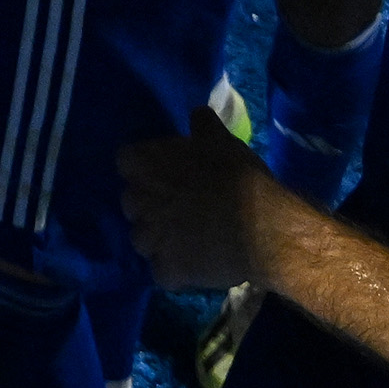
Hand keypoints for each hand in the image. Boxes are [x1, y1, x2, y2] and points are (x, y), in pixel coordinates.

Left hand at [119, 125, 275, 292]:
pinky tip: (194, 265)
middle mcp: (137, 200)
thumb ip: (202, 126)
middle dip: (149, 205)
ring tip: (185, 240)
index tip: (166, 173)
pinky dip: (174, 271)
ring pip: (141, 240)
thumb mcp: (222, 141)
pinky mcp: (166, 270)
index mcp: (143, 164)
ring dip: (158, 240)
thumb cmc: (238, 178)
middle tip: (178, 207)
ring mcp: (149, 239)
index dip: (146, 168)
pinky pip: (162, 272)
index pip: (126, 161)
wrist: (262, 227)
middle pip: (131, 202)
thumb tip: (196, 115)